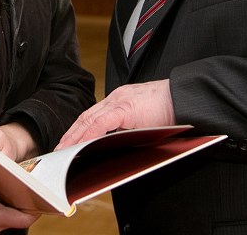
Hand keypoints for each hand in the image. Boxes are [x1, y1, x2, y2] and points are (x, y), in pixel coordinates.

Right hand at [0, 169, 37, 233]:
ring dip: (20, 203)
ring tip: (25, 186)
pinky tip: (11, 189)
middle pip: (21, 217)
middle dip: (30, 203)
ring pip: (14, 216)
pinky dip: (12, 203)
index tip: (45, 196)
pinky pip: (7, 214)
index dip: (36, 209)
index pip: (23, 219)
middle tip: (36, 186)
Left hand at [56, 80, 175, 148]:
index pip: (94, 114)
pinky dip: (88, 133)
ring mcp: (120, 101)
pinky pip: (101, 122)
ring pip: (90, 118)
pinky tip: (80, 143)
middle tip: (60, 148)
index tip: (70, 140)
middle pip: (87, 115)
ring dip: (75, 135)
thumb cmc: (171, 109)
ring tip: (65, 149)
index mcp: (121, 99)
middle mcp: (117, 97)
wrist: (185, 97)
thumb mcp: (145, 119)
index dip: (79, 128)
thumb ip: (130, 127)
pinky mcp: (126, 108)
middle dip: (72, 133)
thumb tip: (119, 144)